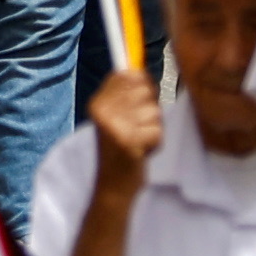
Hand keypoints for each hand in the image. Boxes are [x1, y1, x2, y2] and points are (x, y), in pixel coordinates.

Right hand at [82, 65, 162, 187]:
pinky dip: (156, 142)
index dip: (142, 85)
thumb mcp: (115, 116)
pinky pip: (157, 130)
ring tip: (139, 140)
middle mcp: (102, 111)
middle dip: (150, 109)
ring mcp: (114, 126)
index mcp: (97, 102)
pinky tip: (142, 151)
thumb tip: (139, 70)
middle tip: (137, 127)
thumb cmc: (120, 148)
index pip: (128, 74)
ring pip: (154, 111)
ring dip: (154, 128)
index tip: (138, 103)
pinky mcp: (128, 142)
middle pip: (145, 91)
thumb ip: (126, 94)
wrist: (112, 185)